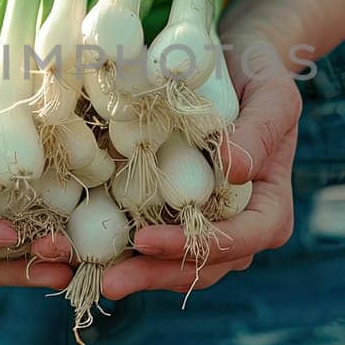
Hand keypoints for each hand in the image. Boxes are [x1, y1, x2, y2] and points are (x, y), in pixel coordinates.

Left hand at [100, 31, 300, 297]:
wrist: (233, 63)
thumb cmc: (259, 74)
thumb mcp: (272, 94)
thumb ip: (260, 132)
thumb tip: (234, 172)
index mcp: (267, 211)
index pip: (236, 242)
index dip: (191, 247)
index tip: (146, 240)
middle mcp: (234, 229)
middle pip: (196, 266)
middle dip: (150, 274)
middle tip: (107, 282)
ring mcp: (198, 225)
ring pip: (166, 263)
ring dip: (125, 270)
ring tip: (80, 270)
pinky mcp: (166, 211)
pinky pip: (141, 237)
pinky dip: (110, 244)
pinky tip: (73, 247)